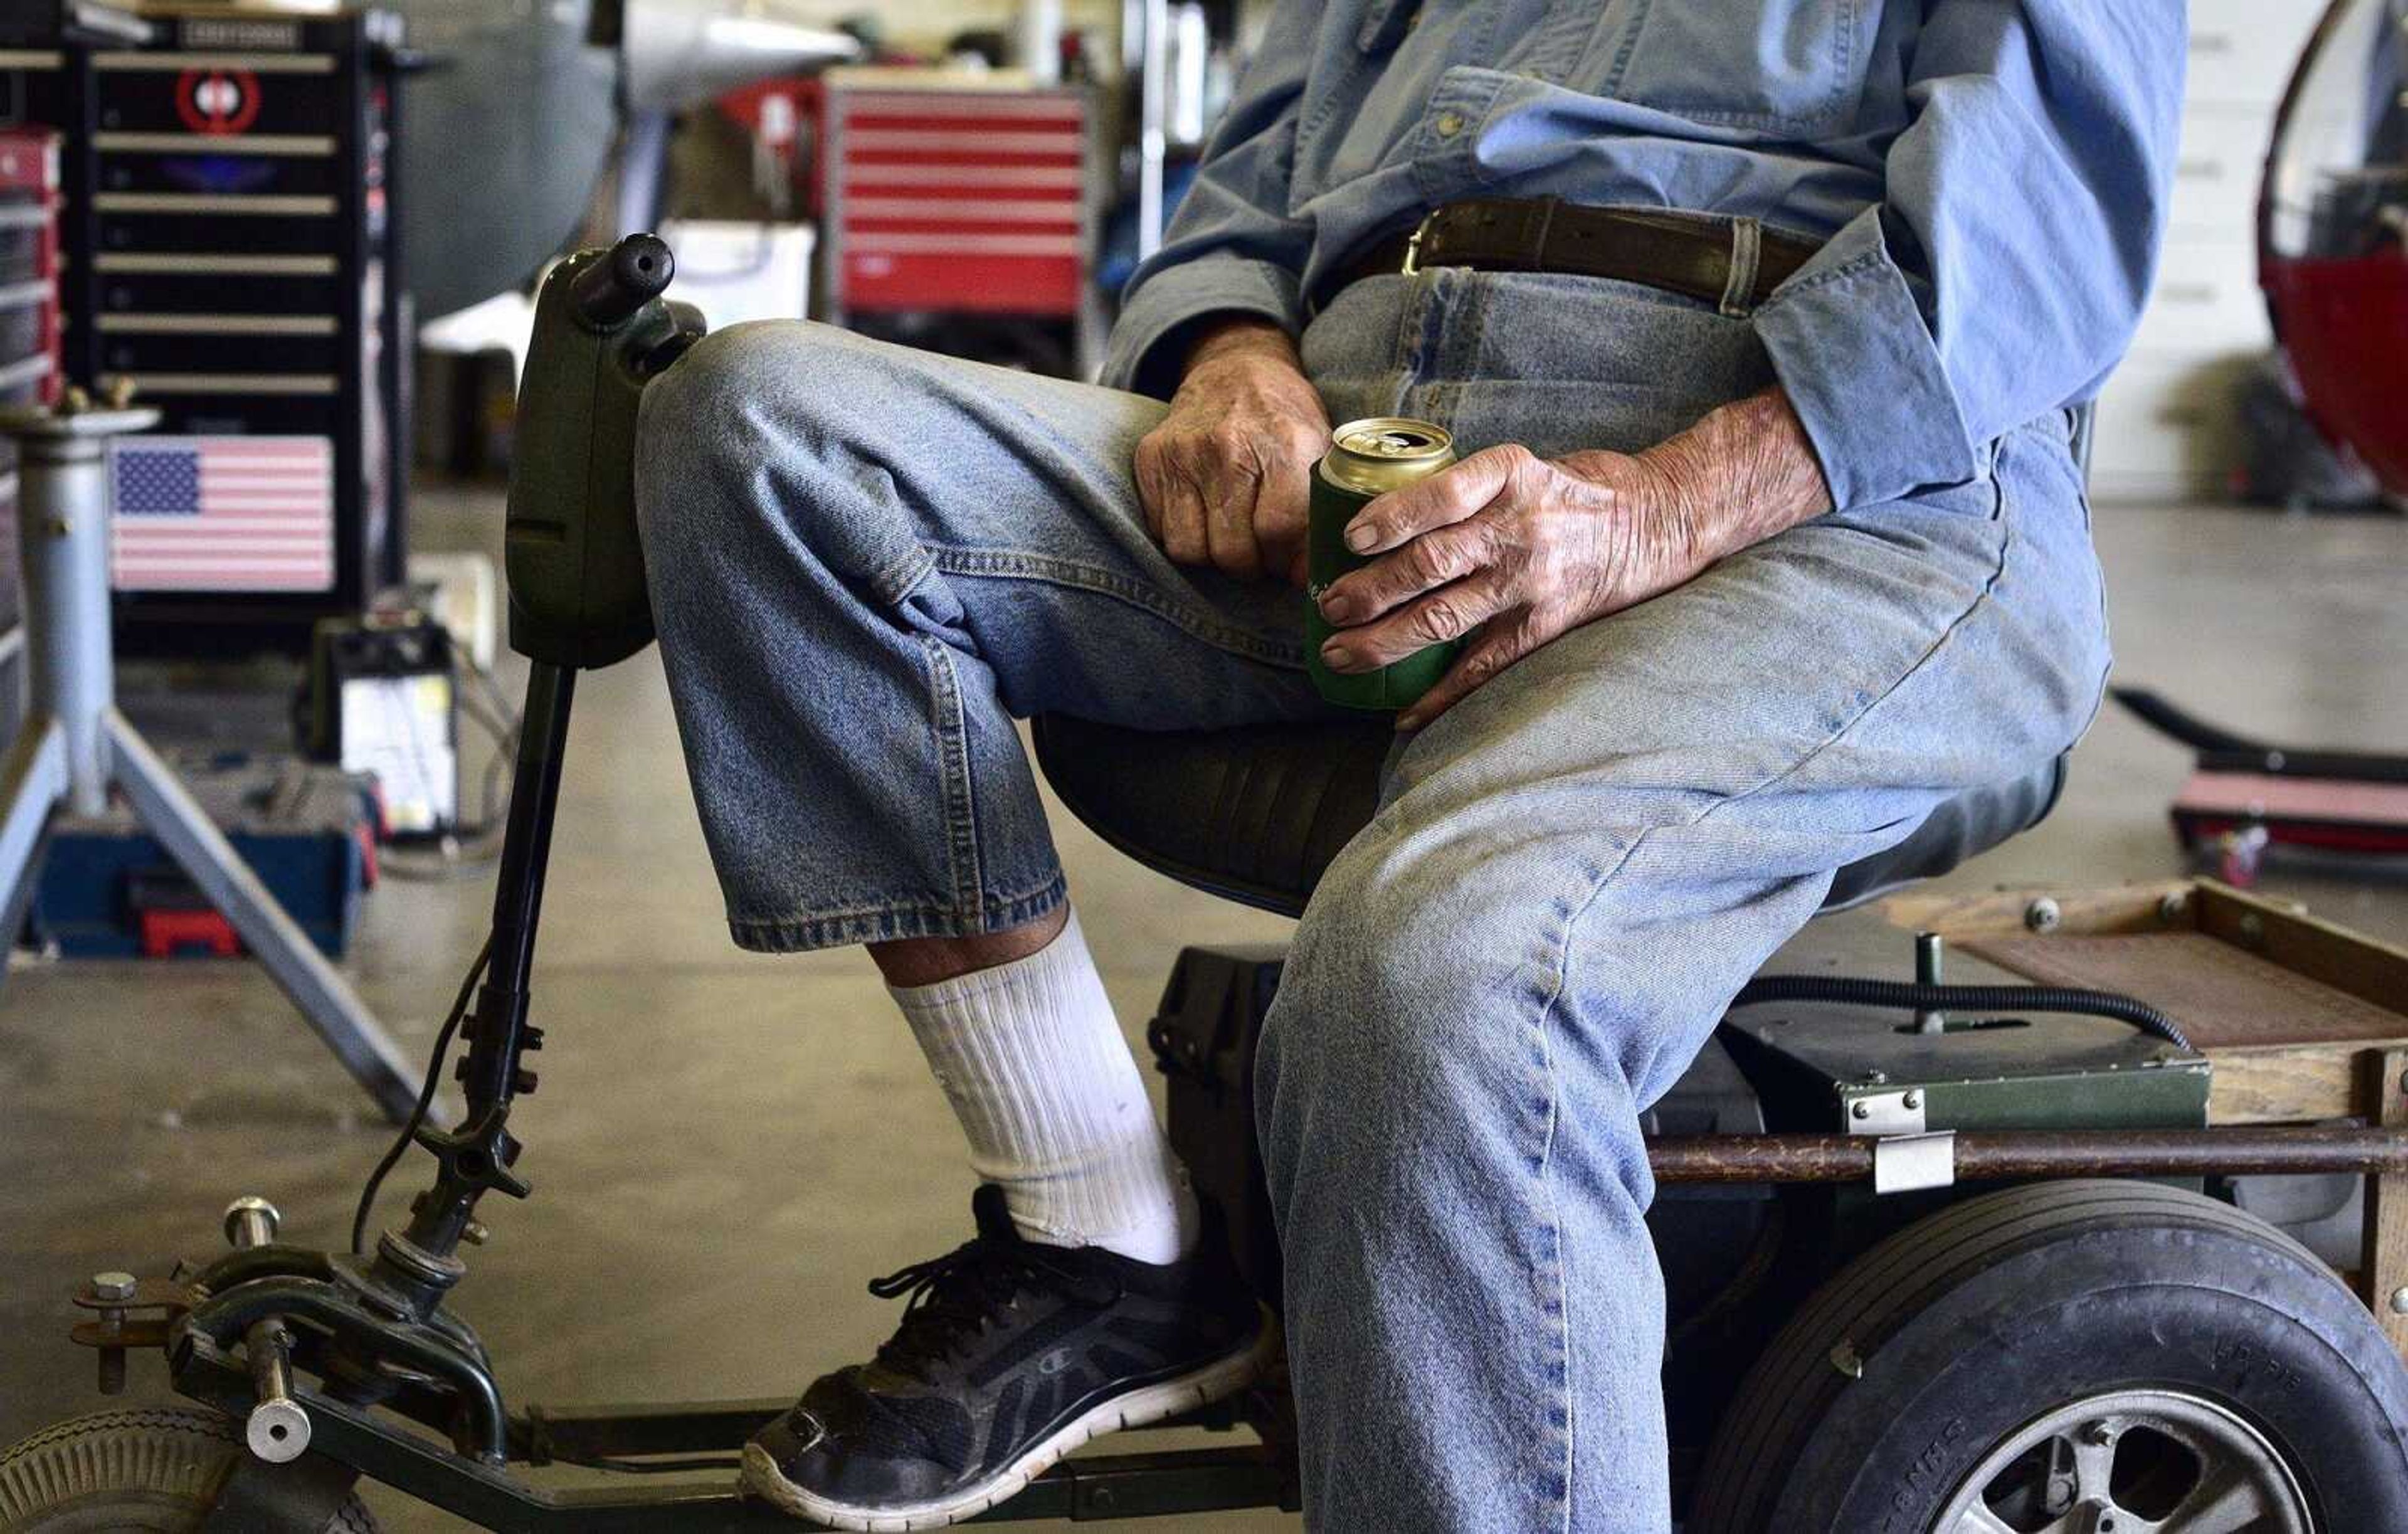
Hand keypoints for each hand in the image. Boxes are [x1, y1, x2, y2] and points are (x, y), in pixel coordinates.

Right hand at [1134, 318, 1328, 584]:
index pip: (1277, 531)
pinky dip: (1185, 537)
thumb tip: (1309, 580)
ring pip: (1191, 549)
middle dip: (1251, 567)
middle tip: (1261, 558)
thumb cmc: (1283, 420)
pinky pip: (1162, 532)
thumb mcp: (1318, 452)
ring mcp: (1184, 451)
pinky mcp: (1151, 458)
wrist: (1235, 368)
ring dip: (1214, 559)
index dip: (1286, 563)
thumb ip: (1319, 512)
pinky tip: (1204, 520)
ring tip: (1232, 542)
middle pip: (1233, 549)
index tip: (1291, 570)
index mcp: (1283, 443)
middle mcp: (1229, 445)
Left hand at [1316, 388, 1831, 729]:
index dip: (1391, 519)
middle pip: (1432, 563)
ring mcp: (1535, 583)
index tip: (1350, 538)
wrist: (1659, 521)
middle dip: (1370, 590)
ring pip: (1447, 619)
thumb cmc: (1573, 489)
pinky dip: (1441, 695)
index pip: (1440, 497)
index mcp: (1511, 475)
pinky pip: (1485, 667)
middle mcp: (1522, 528)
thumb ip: (1463, 491)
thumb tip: (1380, 521)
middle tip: (1327, 606)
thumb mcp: (1522, 466)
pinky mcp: (1548, 626)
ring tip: (1341, 655)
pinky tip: (1403, 714)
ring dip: (1386, 642)